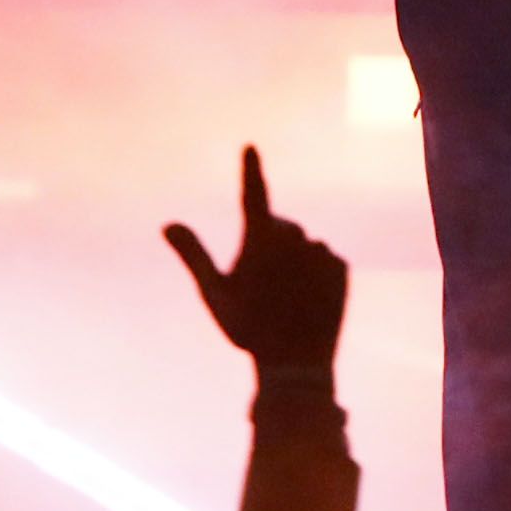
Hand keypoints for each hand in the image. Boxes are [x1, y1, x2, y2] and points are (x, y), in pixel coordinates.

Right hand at [164, 147, 346, 378]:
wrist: (295, 363)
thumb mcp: (214, 293)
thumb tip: (168, 224)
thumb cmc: (248, 329)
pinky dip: (316, 274)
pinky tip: (308, 300)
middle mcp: (296, 236)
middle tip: (261, 288)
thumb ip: (193, 254)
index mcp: (262, 238)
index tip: (250, 147)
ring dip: (294, 264)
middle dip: (269, 248)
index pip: (253, 193)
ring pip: (303, 246)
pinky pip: (325, 260)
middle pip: (279, 229)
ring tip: (286, 299)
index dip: (251, 170)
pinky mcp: (342, 265)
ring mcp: (321, 250)